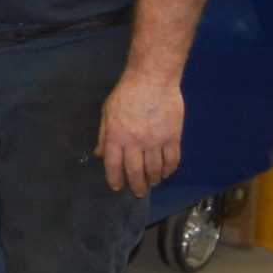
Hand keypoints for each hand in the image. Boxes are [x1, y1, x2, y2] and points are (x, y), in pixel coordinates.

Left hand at [94, 71, 184, 196]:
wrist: (152, 80)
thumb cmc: (126, 93)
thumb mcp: (107, 112)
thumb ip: (104, 135)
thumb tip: (99, 154)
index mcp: (116, 136)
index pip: (113, 165)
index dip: (114, 179)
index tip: (117, 187)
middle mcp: (135, 142)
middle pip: (135, 172)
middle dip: (136, 186)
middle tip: (137, 192)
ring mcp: (155, 141)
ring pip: (154, 169)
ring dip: (153, 179)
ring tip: (151, 183)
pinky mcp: (172, 137)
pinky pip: (172, 160)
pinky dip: (169, 170)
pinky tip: (165, 173)